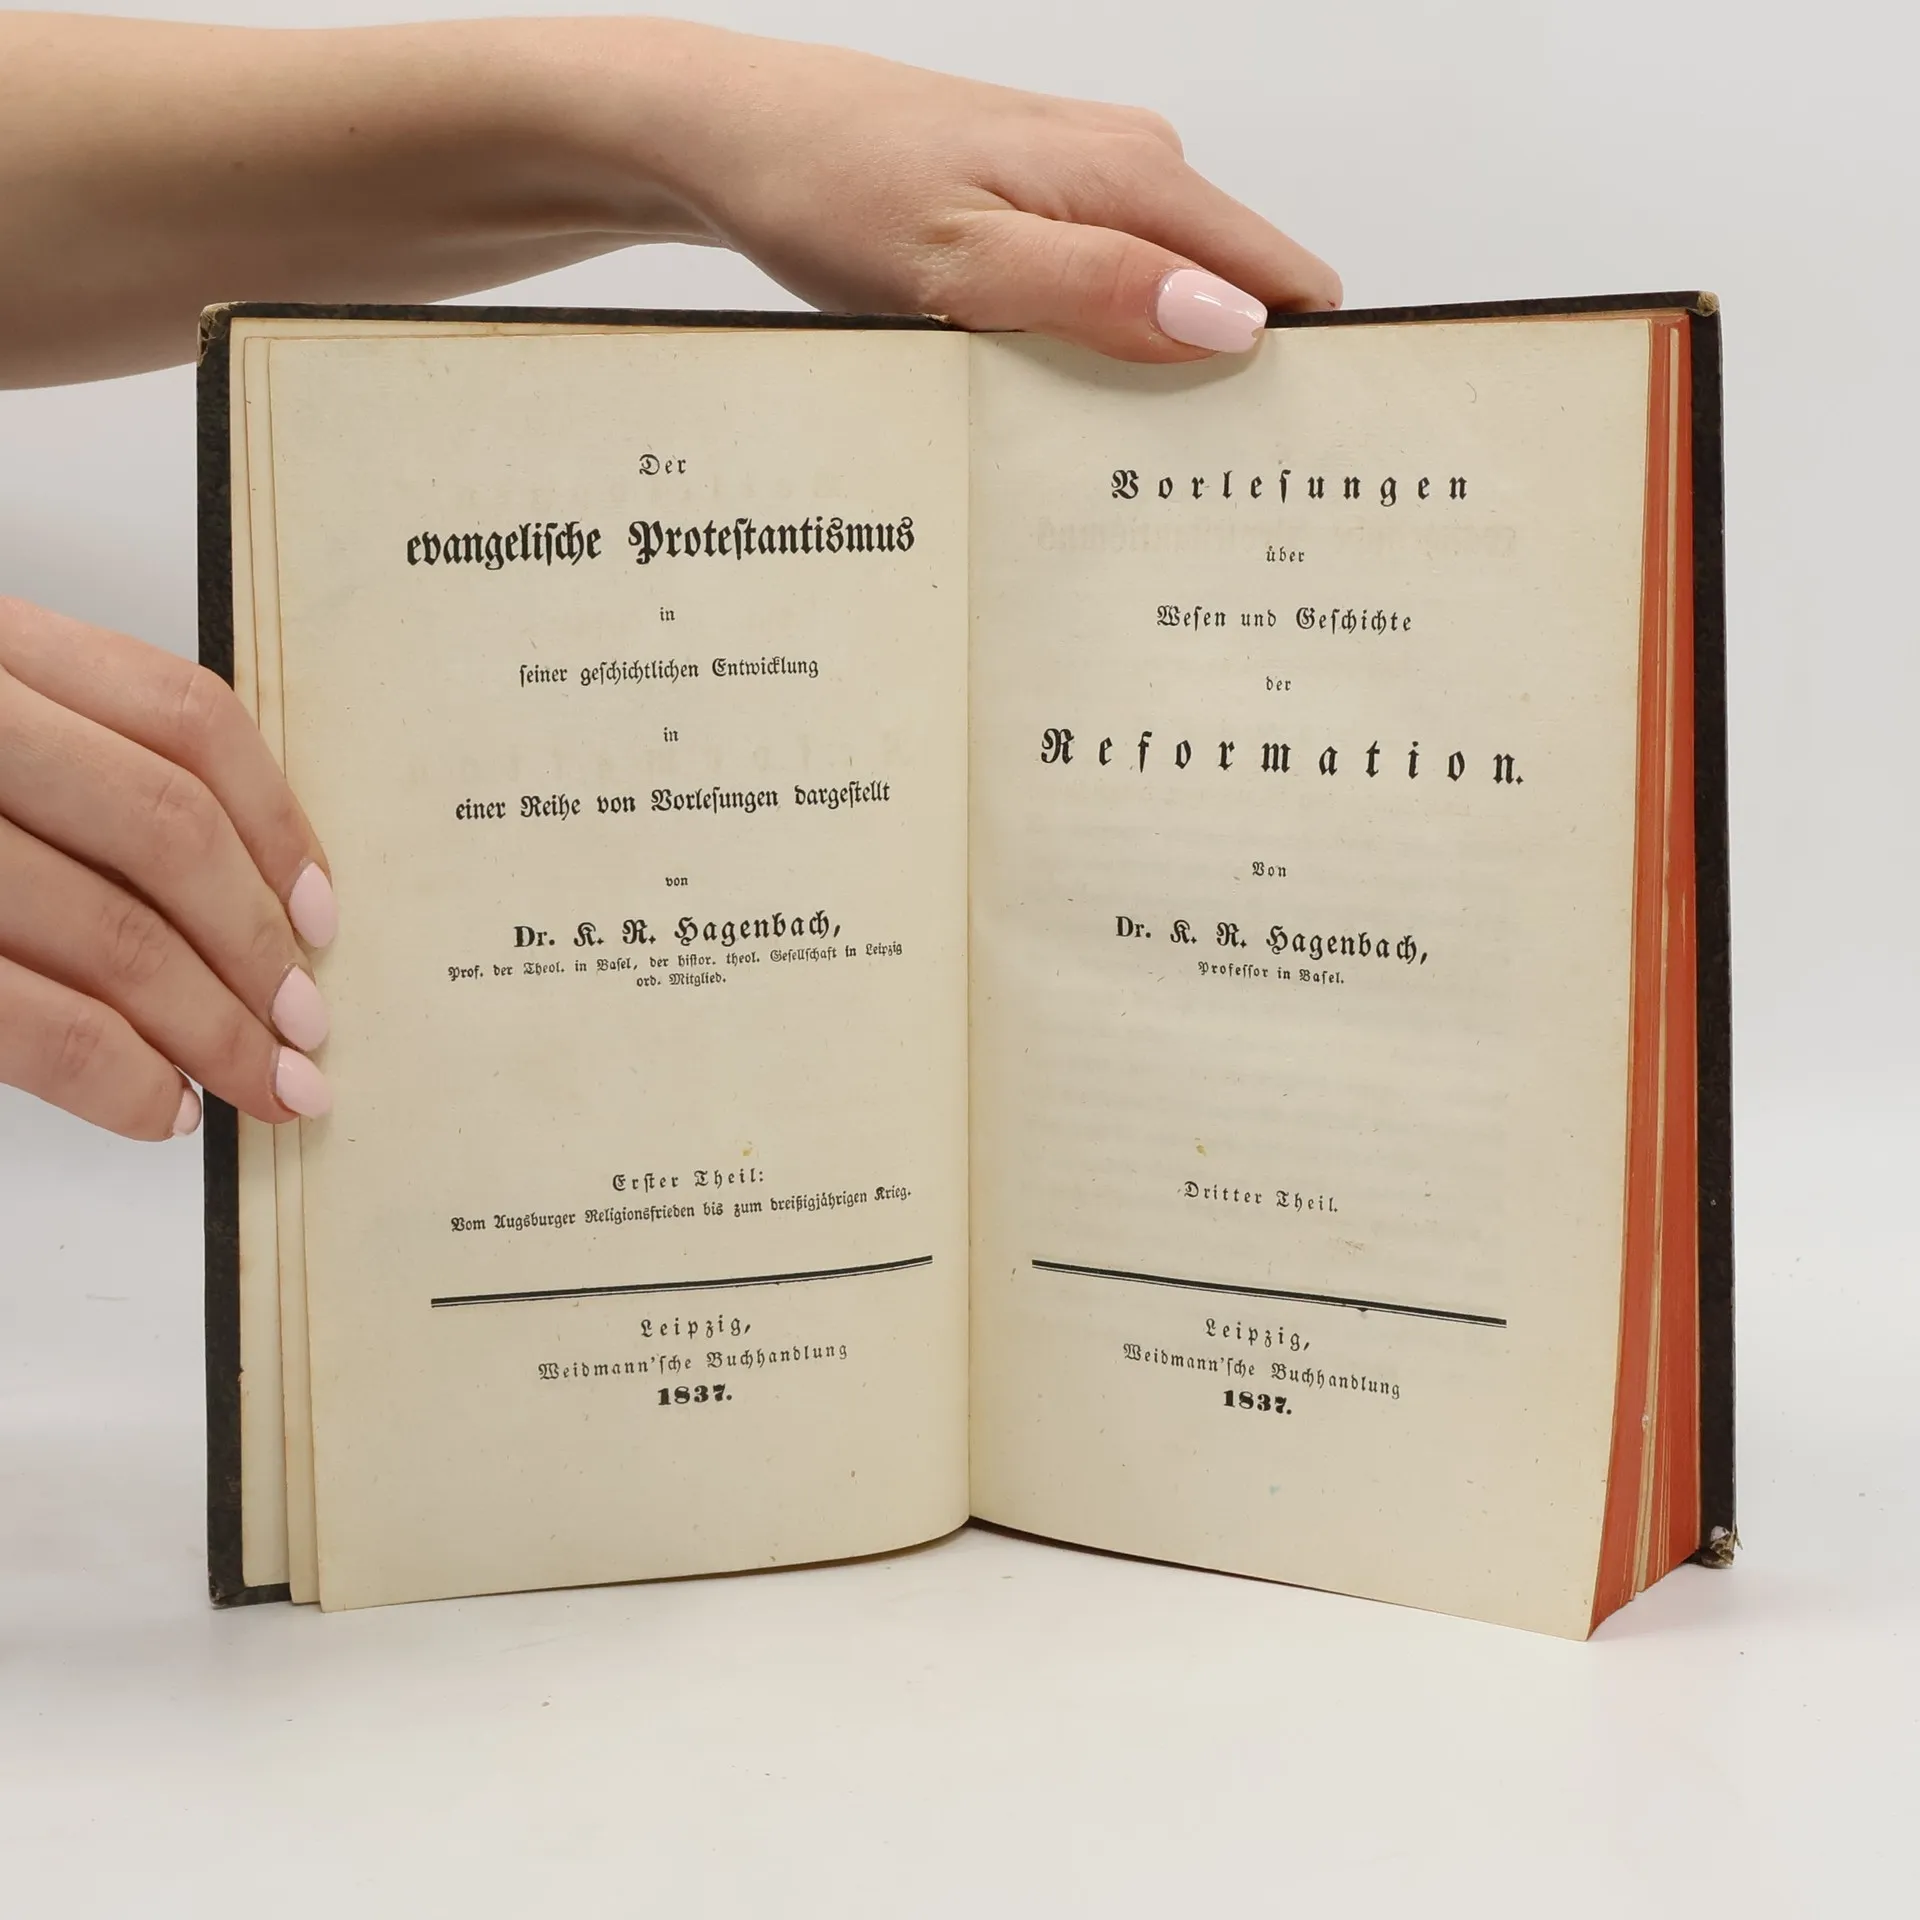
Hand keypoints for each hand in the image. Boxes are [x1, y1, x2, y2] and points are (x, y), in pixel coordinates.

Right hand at [0, 597, 333, 1138]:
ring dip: (212, 1029)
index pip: (183, 715)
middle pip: (165, 830)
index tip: (321, 911)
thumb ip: (60, 756)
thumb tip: (232, 895)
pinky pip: (31, 1018)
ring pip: (112, 929)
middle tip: (307, 1030)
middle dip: (256, 947)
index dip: (278, 824)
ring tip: (260, 1085)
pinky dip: (117, 1076)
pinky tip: (159, 1108)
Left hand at [1, 17, 1341, 381]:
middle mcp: (1123, 184)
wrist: (713, 138)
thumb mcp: (951, 255)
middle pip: (1233, 316)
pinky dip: (1095, 387)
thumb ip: (1089, 290)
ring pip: (1162, 326)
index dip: (1309, 383)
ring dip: (1155, 409)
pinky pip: (1097, 325)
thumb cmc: (819, 179)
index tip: (1305, 483)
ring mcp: (1073, 211)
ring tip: (1138, 513)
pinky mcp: (1022, 243)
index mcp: (1136, 177)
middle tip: (1212, 533)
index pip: (1284, 285)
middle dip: (1234, 413)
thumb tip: (1226, 328)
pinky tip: (1064, 451)